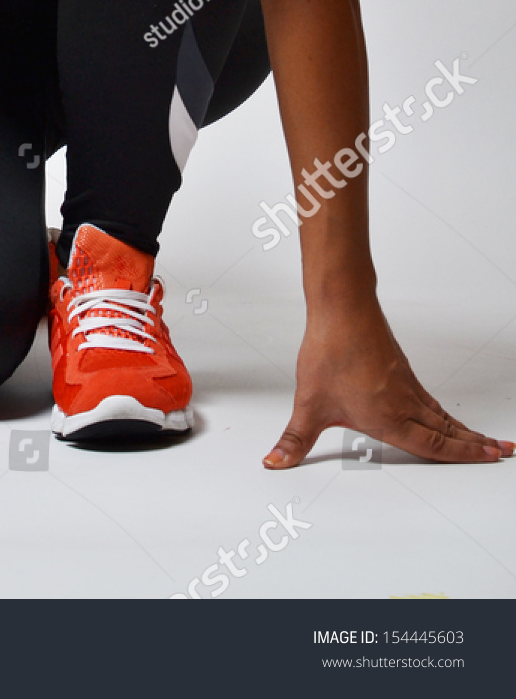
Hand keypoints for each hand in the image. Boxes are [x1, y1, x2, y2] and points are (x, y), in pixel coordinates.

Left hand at [263, 302, 514, 468]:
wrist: (342, 308)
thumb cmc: (329, 351)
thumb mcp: (309, 404)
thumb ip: (295, 440)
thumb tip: (276, 461)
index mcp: (388, 419)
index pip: (433, 447)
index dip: (462, 456)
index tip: (488, 459)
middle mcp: (404, 403)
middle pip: (447, 432)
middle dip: (475, 446)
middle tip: (502, 453)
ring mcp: (405, 385)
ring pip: (441, 414)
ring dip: (464, 430)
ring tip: (484, 441)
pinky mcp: (400, 369)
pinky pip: (430, 399)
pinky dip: (444, 413)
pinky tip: (443, 416)